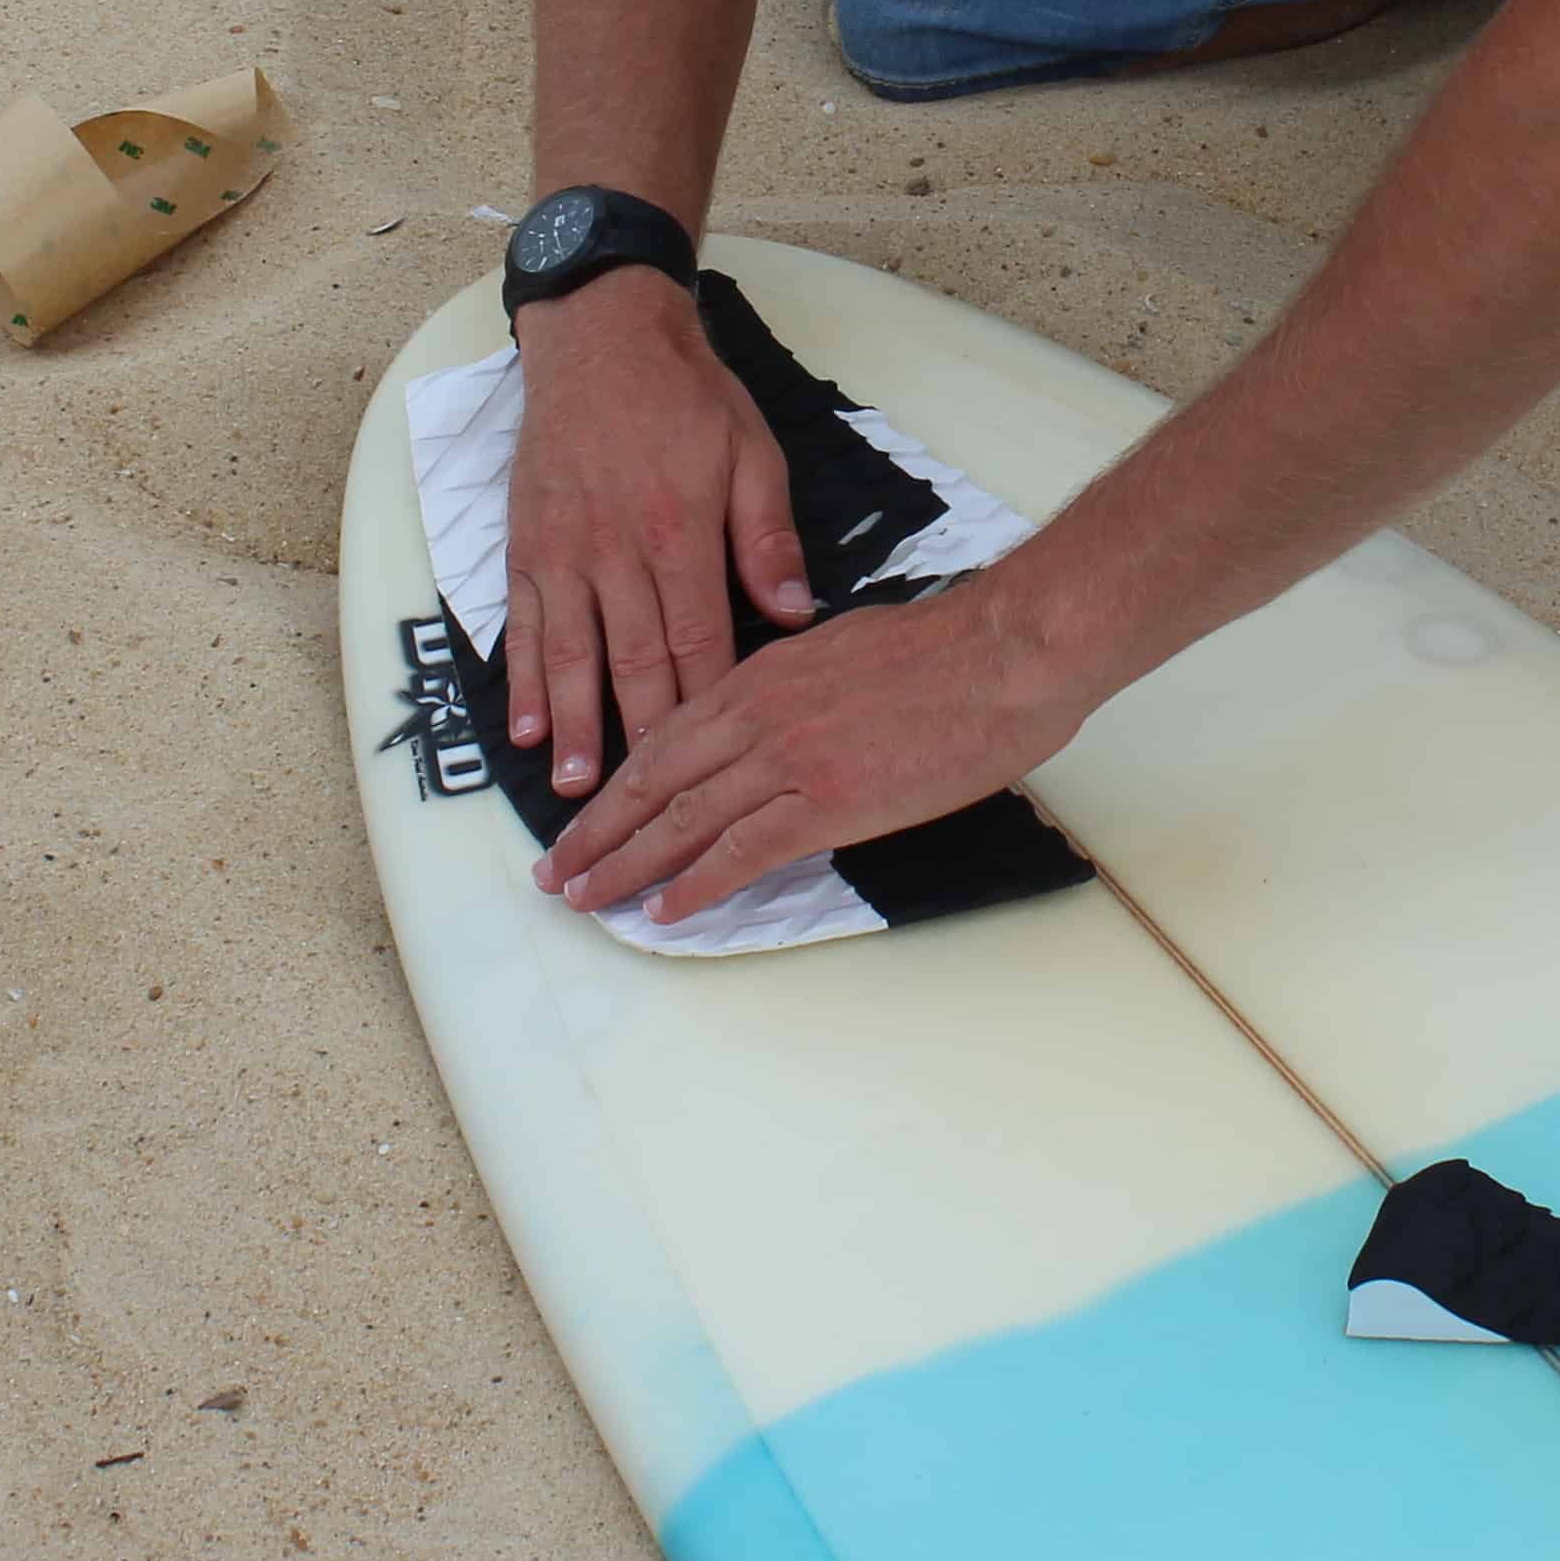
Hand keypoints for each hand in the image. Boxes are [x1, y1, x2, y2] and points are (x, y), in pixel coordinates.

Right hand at [501, 271, 812, 804]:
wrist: (601, 335)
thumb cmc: (686, 396)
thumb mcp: (752, 452)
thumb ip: (766, 538)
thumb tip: (793, 615)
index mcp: (681, 532)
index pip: (698, 643)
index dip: (705, 713)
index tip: (715, 773)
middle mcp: (617, 550)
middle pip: (632, 664)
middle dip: (638, 744)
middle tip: (642, 815)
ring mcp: (565, 550)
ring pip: (570, 654)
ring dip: (574, 726)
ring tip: (577, 791)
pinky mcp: (527, 543)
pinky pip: (523, 623)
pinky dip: (524, 679)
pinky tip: (526, 728)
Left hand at [539, 574, 1098, 925]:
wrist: (1005, 651)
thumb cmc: (949, 651)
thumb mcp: (846, 651)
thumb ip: (799, 690)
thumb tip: (785, 725)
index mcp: (762, 675)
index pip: (667, 738)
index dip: (619, 785)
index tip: (585, 816)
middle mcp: (758, 714)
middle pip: (654, 780)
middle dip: (596, 832)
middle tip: (553, 873)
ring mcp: (788, 757)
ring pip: (682, 817)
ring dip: (626, 865)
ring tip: (585, 899)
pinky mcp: (827, 799)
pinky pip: (742, 849)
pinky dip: (697, 882)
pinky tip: (664, 909)